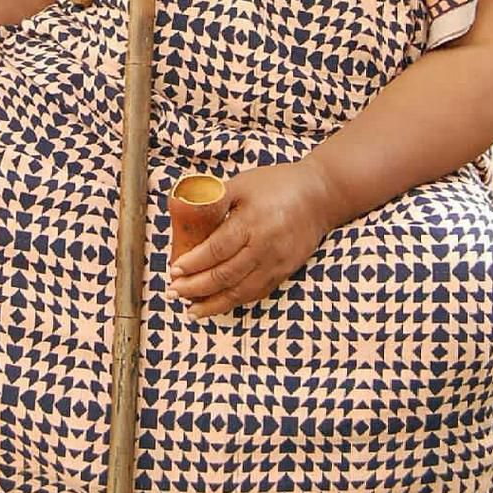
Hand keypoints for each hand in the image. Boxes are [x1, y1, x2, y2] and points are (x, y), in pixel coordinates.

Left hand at [168, 161, 335, 317]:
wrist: (319, 196)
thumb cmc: (277, 185)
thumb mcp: (243, 183)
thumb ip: (215, 196)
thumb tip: (183, 205)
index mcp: (252, 221)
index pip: (217, 249)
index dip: (194, 262)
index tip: (174, 269)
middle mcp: (265, 246)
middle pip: (226, 275)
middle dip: (196, 287)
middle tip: (174, 291)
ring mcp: (276, 263)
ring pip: (241, 291)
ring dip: (213, 303)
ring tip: (190, 309)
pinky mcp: (284, 272)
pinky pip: (256, 293)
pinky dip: (234, 302)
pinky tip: (217, 305)